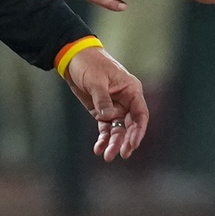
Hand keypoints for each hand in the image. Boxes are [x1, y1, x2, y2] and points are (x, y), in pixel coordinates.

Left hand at [63, 46, 147, 161]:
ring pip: (118, 129)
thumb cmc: (90, 64)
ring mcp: (114, 107)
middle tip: (120, 154)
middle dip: (126, 141)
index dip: (138, 131)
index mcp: (131, 90)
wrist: (74, 59)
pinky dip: (103, 138)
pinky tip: (98, 148)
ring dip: (114, 143)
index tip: (132, 144)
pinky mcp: (101, 111)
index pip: (140, 114)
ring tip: (107, 156)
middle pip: (130, 125)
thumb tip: (108, 117)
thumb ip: (103, 100)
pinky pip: (105, 128)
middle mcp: (125, 101)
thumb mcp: (96, 80)